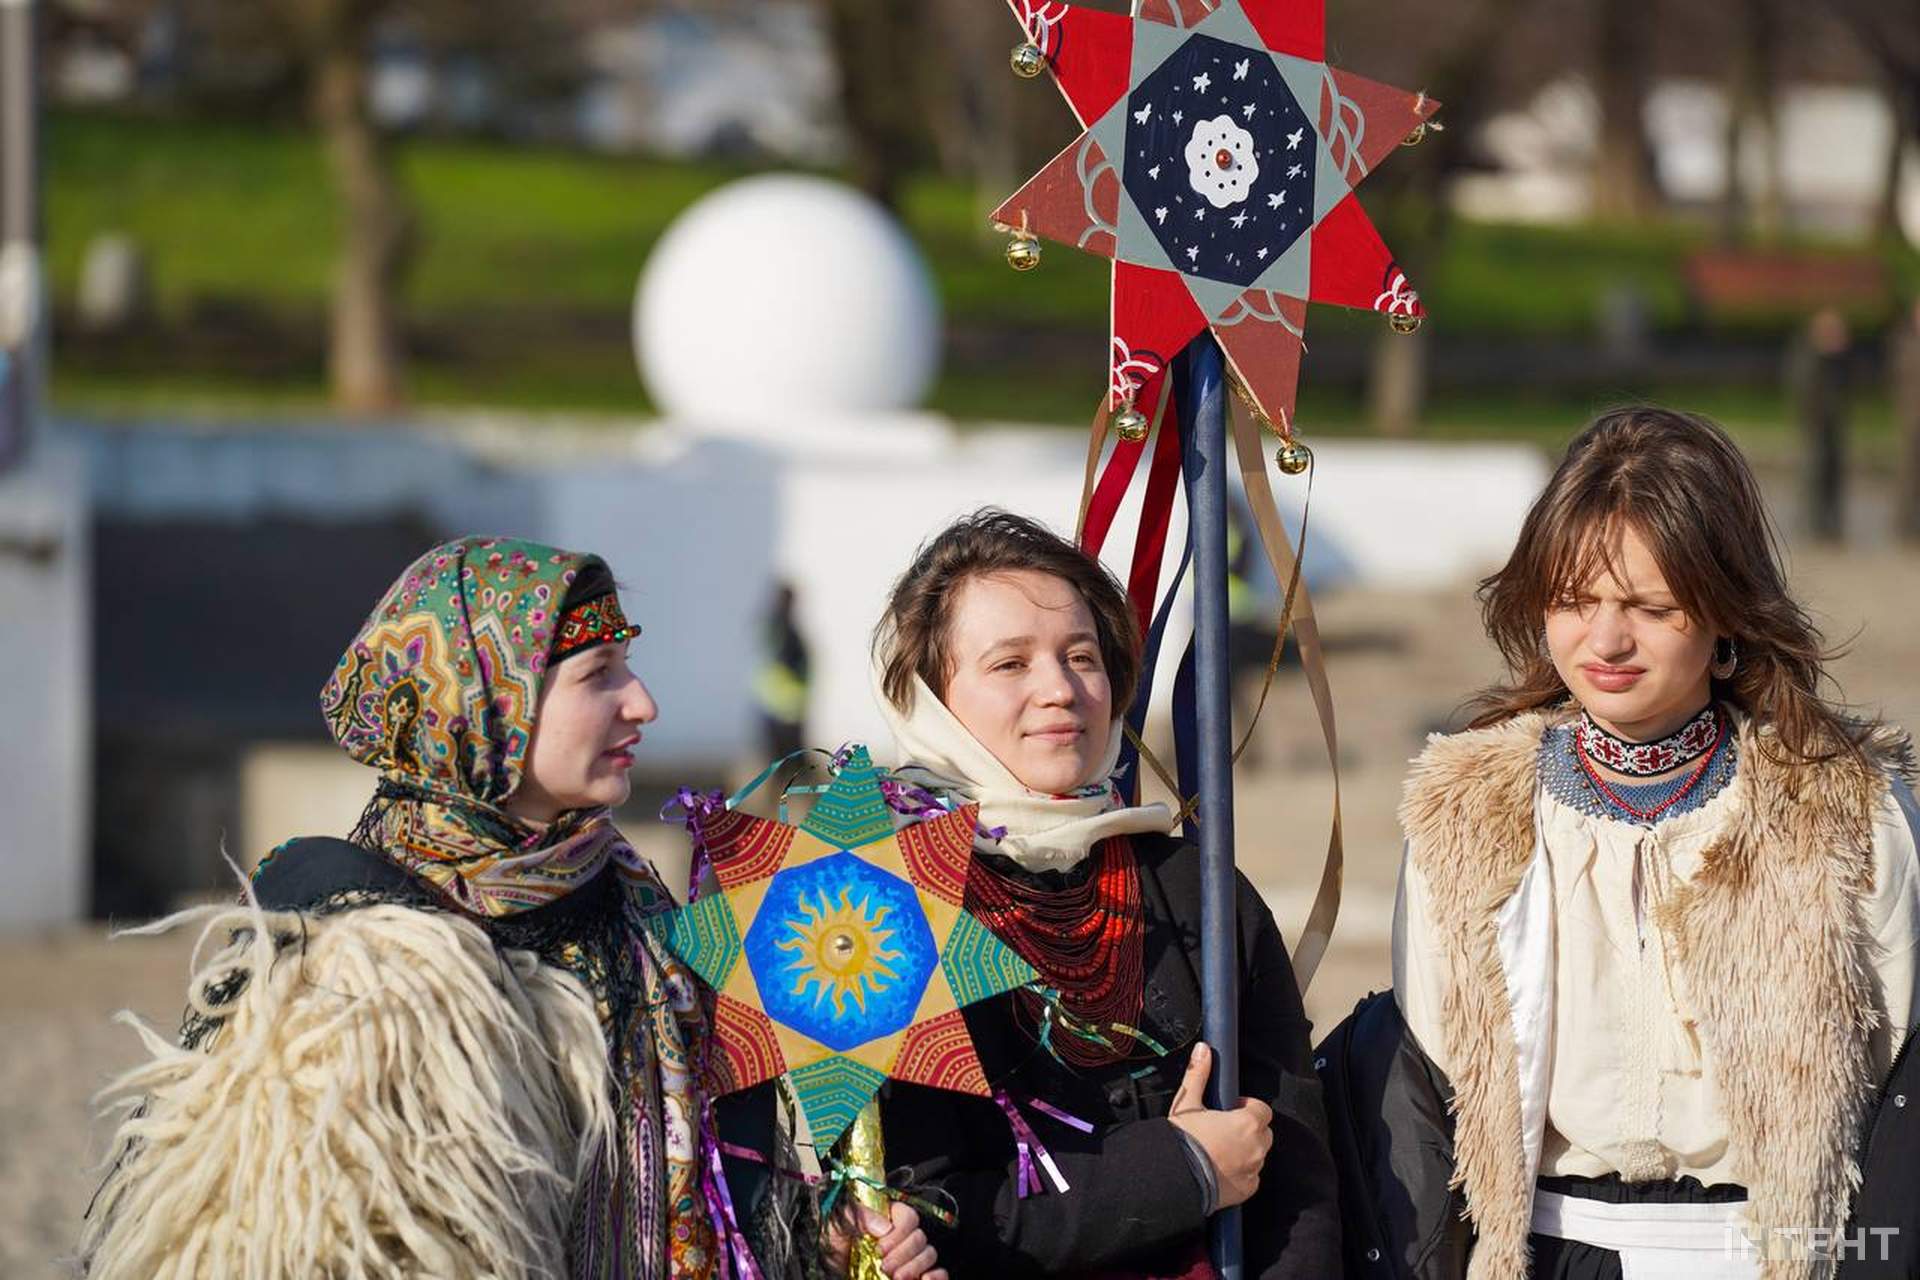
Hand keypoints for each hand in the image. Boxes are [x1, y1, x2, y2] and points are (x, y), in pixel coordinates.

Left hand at [822, 1201, 948, 1279]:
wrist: (830, 1271)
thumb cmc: (833, 1247)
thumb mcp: (838, 1225)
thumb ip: (858, 1215)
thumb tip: (884, 1226)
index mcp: (888, 1218)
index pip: (908, 1217)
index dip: (899, 1233)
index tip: (880, 1248)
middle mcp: (903, 1236)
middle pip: (920, 1238)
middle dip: (904, 1254)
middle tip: (885, 1267)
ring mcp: (911, 1257)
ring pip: (929, 1254)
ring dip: (915, 1267)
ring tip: (895, 1279)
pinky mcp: (915, 1275)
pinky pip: (939, 1273)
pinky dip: (937, 1277)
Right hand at [1165, 1040, 1273, 1208]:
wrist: (1173, 1177)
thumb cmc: (1182, 1139)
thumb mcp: (1188, 1103)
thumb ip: (1199, 1074)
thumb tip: (1203, 1049)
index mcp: (1248, 1123)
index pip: (1262, 1110)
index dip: (1247, 1108)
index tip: (1231, 1110)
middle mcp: (1257, 1147)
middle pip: (1263, 1133)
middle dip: (1248, 1130)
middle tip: (1223, 1130)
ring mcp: (1253, 1170)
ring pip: (1257, 1155)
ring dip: (1245, 1151)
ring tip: (1219, 1151)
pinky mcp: (1246, 1190)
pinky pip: (1251, 1177)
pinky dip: (1241, 1173)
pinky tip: (1220, 1170)